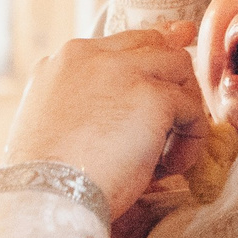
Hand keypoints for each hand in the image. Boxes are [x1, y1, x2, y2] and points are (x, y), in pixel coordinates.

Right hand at [2, 25, 205, 213]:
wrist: (48, 194)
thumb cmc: (46, 176)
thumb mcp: (54, 121)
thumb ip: (82, 100)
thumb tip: (118, 109)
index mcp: (67, 60)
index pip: (122, 42)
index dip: (149, 57)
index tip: (166, 70)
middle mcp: (94, 55)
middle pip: (154, 43)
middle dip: (173, 75)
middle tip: (181, 114)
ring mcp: (125, 70)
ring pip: (179, 66)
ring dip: (184, 106)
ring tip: (171, 149)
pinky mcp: (152, 96)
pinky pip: (191, 108)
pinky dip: (191, 139)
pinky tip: (172, 167)